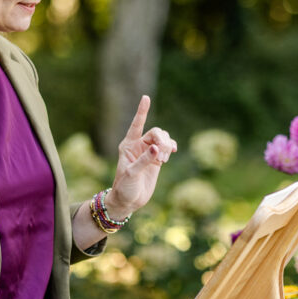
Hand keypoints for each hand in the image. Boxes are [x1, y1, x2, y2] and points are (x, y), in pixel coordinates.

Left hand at [106, 95, 177, 218]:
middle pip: (156, 132)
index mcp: (128, 145)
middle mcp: (138, 145)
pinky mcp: (157, 160)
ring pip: (163, 138)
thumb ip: (144, 160)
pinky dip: (171, 147)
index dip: (142, 111)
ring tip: (164, 159)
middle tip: (161, 156)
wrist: (128, 201)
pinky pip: (167, 147)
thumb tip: (156, 148)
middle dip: (161, 140)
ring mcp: (148, 152)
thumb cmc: (125, 187)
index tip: (146, 97)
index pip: (136, 124)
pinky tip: (172, 151)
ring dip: (167, 145)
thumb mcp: (132, 173)